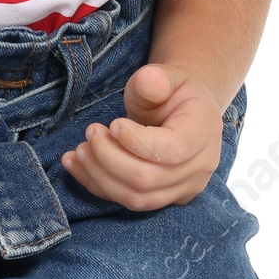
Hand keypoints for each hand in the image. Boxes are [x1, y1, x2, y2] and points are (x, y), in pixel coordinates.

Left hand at [59, 63, 225, 209]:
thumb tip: (149, 80)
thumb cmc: (171, 92)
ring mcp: (183, 188)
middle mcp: (199, 168)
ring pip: (137, 198)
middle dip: (109, 157)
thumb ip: (155, 79)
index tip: (113, 124)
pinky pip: (128, 202)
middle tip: (91, 132)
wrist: (183, 111)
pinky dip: (97, 185)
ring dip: (99, 175)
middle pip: (148, 179)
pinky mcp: (164, 198)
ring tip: (80, 150)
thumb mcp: (165, 76)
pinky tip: (76, 165)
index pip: (172, 150)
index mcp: (203, 132)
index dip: (136, 142)